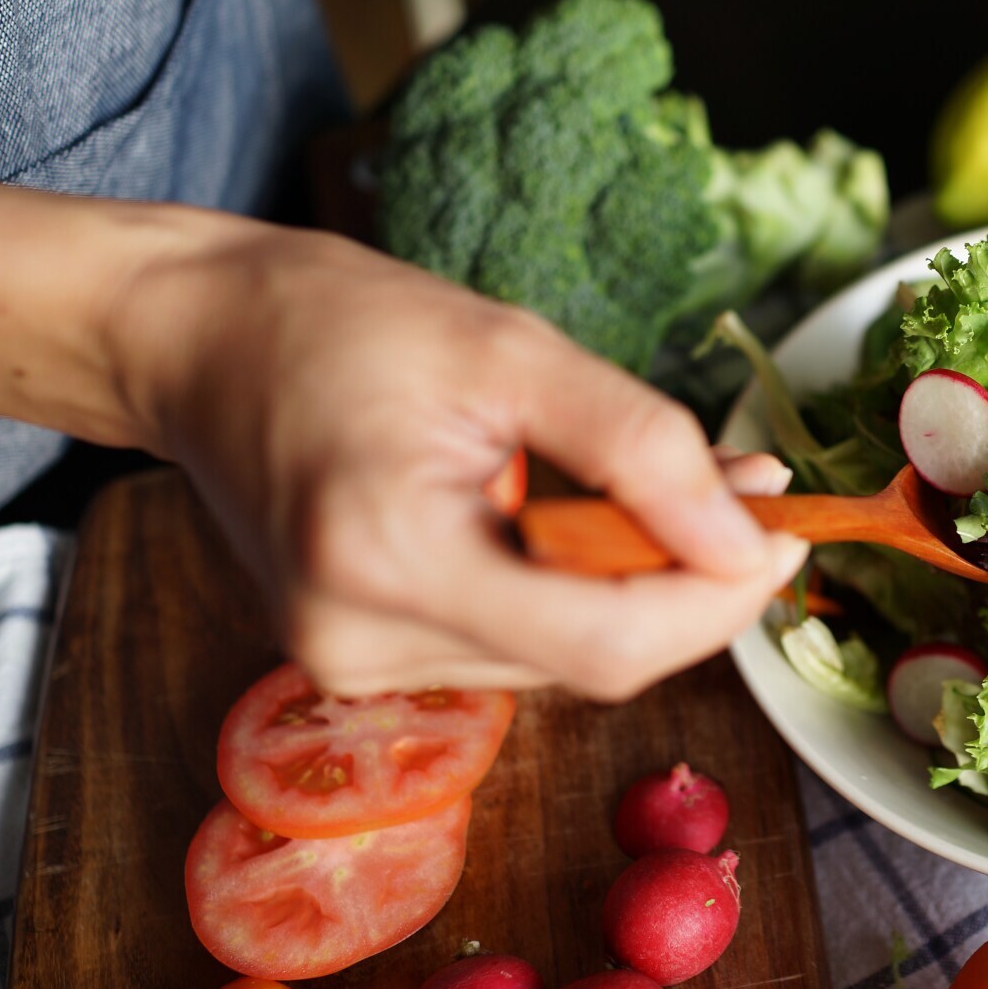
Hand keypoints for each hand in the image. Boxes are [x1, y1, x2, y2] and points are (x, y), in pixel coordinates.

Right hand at [114, 224, 808, 699]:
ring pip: (561, 658)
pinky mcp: (361, 656)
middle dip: (691, 582)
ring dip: (638, 582)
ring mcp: (350, 663)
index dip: (717, 602)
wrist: (201, 342)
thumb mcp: (513, 350)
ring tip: (672, 490)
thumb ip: (641, 446)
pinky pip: (514, 642)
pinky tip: (586, 518)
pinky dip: (575, 586)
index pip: (605, 642)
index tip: (786, 535)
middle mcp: (359, 643)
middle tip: (754, 497)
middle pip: (594, 658)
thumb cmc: (341, 324)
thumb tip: (746, 532)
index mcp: (385, 560)